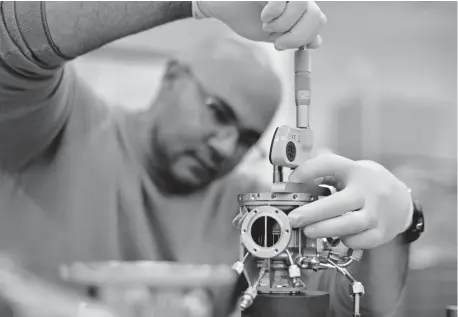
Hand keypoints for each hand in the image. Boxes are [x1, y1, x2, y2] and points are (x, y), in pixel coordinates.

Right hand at [193, 1, 326, 49]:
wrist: (221, 7)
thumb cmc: (244, 15)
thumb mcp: (272, 33)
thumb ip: (293, 36)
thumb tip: (316, 42)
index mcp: (296, 5)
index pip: (319, 20)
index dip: (305, 37)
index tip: (283, 45)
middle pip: (315, 14)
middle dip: (297, 36)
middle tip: (277, 42)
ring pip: (302, 4)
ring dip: (283, 23)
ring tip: (266, 24)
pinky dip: (274, 12)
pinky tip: (263, 14)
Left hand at [288, 154, 413, 248]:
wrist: (402, 201)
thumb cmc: (369, 185)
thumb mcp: (350, 170)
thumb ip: (325, 174)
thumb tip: (296, 183)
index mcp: (355, 171)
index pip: (330, 165)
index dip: (309, 170)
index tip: (293, 179)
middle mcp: (367, 192)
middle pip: (339, 203)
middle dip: (313, 213)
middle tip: (295, 218)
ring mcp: (376, 213)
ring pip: (349, 224)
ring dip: (325, 229)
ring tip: (307, 230)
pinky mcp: (381, 232)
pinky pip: (360, 240)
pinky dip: (346, 240)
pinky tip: (337, 236)